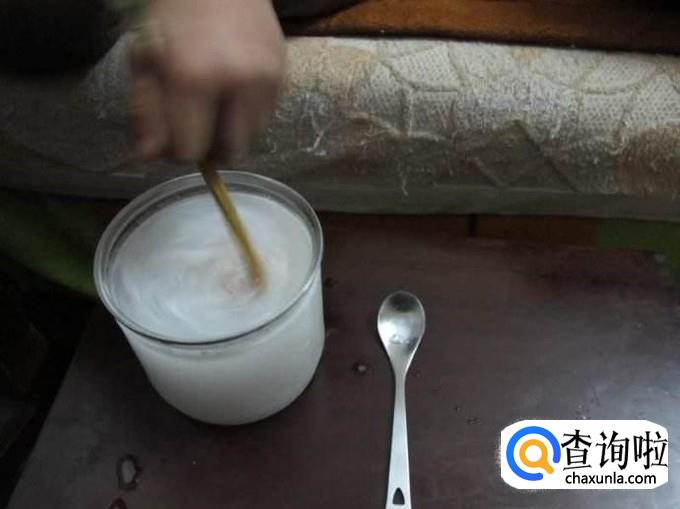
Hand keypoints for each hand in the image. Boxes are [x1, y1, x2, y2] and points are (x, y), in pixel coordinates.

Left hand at [129, 0, 284, 162]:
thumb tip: (149, 158)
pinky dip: (248, 114)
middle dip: (212, 148)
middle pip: (232, 152)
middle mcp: (239, 83)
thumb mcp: (145, 58)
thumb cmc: (174, 12)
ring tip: (216, 102)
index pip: (192, 150)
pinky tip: (233, 88)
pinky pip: (266, 117)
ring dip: (232, 131)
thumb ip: (146, 111)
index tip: (174, 135)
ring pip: (252, 137)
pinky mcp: (284, 76)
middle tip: (198, 126)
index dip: (179, 150)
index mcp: (195, 77)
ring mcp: (268, 80)